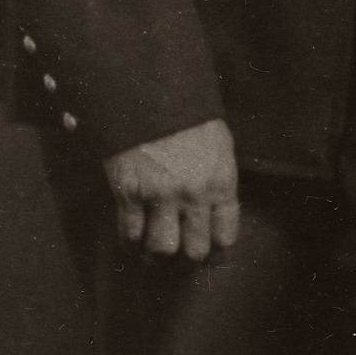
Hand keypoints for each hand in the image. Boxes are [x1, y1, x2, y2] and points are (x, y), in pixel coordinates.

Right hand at [103, 119, 239, 260]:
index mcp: (221, 182)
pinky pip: (130, 233)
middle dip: (188, 260)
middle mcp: (193, 195)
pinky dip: (129, 243)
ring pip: (162, 249)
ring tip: (153, 257)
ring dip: (157, 258)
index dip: (216, 249)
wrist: (148, 94)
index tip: (208, 250)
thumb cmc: (187, 118)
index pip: (225, 235)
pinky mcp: (129, 193)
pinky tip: (130, 243)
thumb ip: (219, 180)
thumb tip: (216, 210)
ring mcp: (160, 196)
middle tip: (179, 259)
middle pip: (195, 250)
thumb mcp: (218, 146)